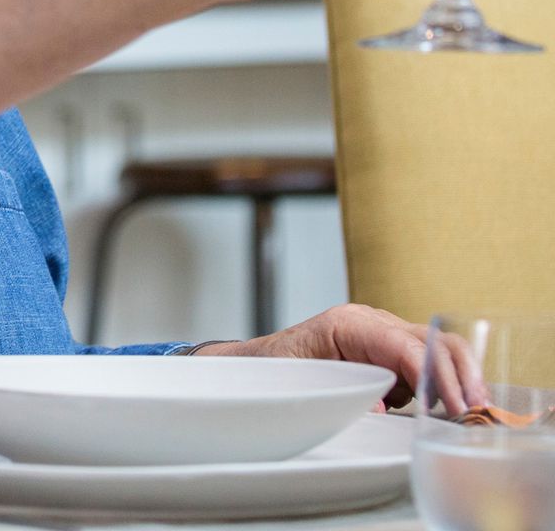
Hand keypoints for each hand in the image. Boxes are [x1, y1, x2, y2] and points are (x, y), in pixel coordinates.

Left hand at [192, 303, 488, 413]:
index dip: (434, 375)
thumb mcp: (306, 381)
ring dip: (458, 377)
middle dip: (459, 373)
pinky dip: (444, 382)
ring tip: (471, 411)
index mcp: (349, 324)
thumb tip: (381, 409)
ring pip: (437, 347)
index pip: (405, 345)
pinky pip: (425, 362)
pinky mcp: (388, 352)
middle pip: (432, 339)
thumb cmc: (277, 370)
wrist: (259, 366)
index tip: (455, 405)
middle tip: (476, 410)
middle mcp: (371, 323)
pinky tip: (446, 407)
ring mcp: (382, 335)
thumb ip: (346, 392)